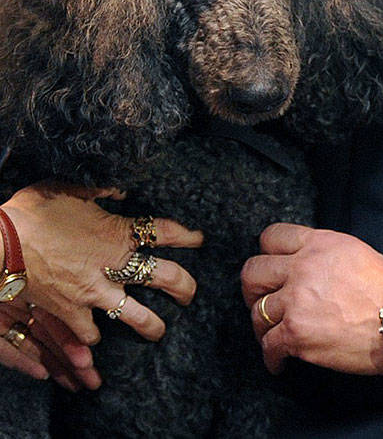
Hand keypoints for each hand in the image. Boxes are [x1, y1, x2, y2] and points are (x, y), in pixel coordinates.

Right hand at [2, 183, 202, 386]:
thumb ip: (98, 191)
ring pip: (136, 315)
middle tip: (191, 294)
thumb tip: (118, 189)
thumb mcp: (69, 190)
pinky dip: (92, 339)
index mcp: (119, 232)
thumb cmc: (33, 212)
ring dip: (151, 325)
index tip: (199, 240)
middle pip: (166, 277)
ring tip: (159, 331)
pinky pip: (89, 332)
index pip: (166, 232)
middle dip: (184, 286)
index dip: (187, 236)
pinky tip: (96, 342)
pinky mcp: (70, 311)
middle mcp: (114, 264)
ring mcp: (94, 291)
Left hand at [242, 223, 382, 379]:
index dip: (267, 255)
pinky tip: (280, 360)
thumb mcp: (356, 253)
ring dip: (263, 327)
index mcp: (319, 244)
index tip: (269, 269)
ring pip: (256, 313)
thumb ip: (324, 254)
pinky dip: (272, 357)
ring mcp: (296, 301)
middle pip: (252, 273)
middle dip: (254, 291)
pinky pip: (268, 346)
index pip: (272, 237)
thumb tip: (305, 265)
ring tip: (274, 335)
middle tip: (262, 302)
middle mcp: (303, 267)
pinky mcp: (296, 333)